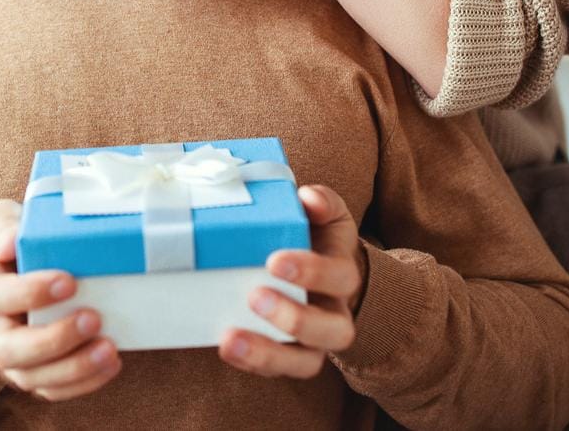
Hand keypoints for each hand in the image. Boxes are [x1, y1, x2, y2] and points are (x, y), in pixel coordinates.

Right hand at [0, 199, 121, 400]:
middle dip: (53, 339)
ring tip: (109, 350)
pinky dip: (82, 383)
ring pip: (30, 377)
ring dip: (72, 368)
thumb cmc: (7, 240)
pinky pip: (51, 390)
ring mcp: (10, 354)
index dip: (28, 293)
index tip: (69, 281)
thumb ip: (1, 226)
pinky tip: (111, 364)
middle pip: (7, 349)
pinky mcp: (32, 371)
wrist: (6, 269)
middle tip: (93, 319)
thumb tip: (9, 243)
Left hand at [218, 184, 367, 378]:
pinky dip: (251, 363)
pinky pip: (277, 370)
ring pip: (307, 363)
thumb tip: (308, 198)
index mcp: (343, 274)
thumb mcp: (325, 214)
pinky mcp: (289, 355)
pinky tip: (225, 346)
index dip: (313, 272)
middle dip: (295, 317)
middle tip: (255, 296)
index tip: (274, 260)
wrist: (320, 268)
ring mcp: (314, 341)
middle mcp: (335, 313)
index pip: (341, 278)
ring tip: (231, 339)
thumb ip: (321, 202)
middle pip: (334, 331)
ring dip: (269, 353)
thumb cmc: (317, 237)